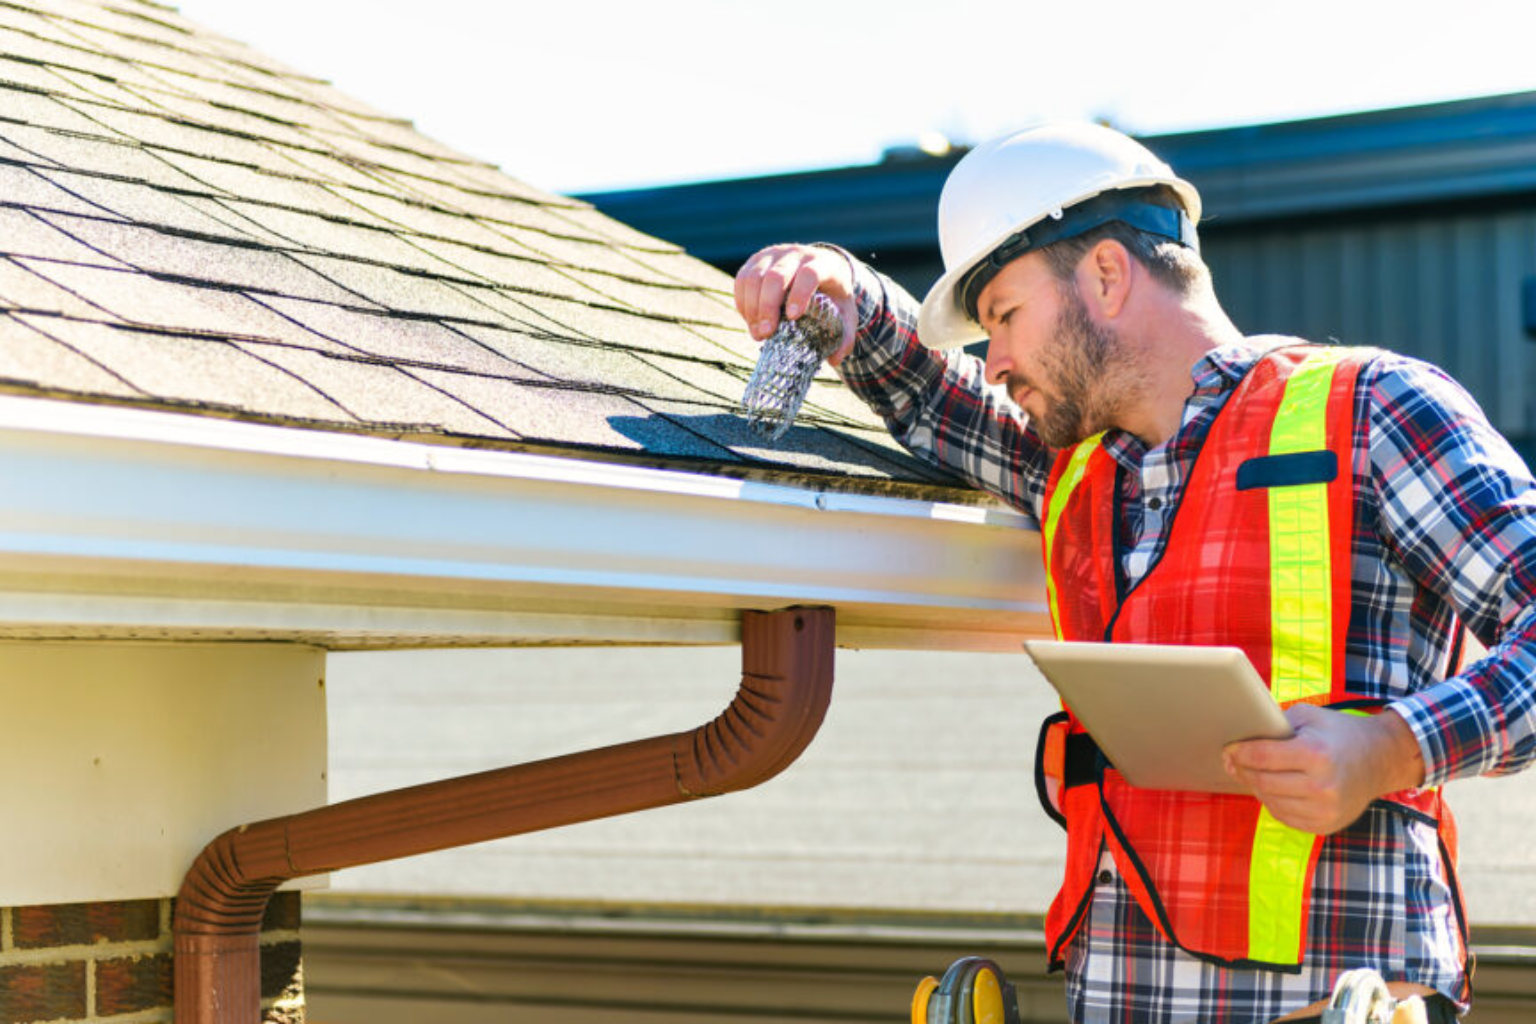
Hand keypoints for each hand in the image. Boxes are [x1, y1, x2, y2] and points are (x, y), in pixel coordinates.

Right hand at [734, 244, 858, 365]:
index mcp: (824, 263)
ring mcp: (774, 254)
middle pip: (776, 276)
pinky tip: (750, 321)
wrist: (820, 267)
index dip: (799, 295)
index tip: (793, 318)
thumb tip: (834, 360)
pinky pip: (742, 279)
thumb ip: (845, 337)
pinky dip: (742, 302)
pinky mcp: (757, 259)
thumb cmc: (833, 295)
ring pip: (755, 277)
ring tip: (757, 333)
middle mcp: (797, 254)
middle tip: (766, 334)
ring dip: (751, 308)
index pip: (809, 274)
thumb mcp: (846, 313)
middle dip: (768, 307)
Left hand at [1223, 704, 1425, 834]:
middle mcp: (1322, 786)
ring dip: (1256, 787)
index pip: (1261, 757)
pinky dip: (1274, 803)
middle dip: (1242, 770)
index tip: (1228, 748)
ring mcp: (1325, 809)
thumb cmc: (1338, 733)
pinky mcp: (1326, 825)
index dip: (1238, 753)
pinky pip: (1284, 816)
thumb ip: (1275, 726)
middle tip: (1233, 761)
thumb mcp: (1308, 717)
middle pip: (1262, 782)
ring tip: (1253, 773)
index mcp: (1315, 754)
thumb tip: (1238, 742)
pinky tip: (1274, 788)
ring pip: (1270, 802)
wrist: (1380, 759)